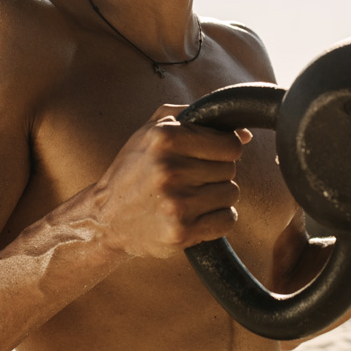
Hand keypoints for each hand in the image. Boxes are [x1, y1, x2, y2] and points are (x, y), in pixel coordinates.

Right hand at [92, 104, 251, 258]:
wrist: (105, 218)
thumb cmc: (134, 169)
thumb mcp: (152, 130)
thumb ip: (196, 118)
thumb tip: (245, 134)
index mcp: (165, 137)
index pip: (230, 144)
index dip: (222, 149)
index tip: (206, 156)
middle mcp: (170, 169)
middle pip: (231, 169)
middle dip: (215, 173)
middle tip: (190, 179)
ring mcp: (176, 203)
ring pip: (231, 194)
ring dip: (216, 197)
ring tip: (189, 197)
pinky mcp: (180, 232)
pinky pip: (227, 220)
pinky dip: (216, 220)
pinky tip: (194, 216)